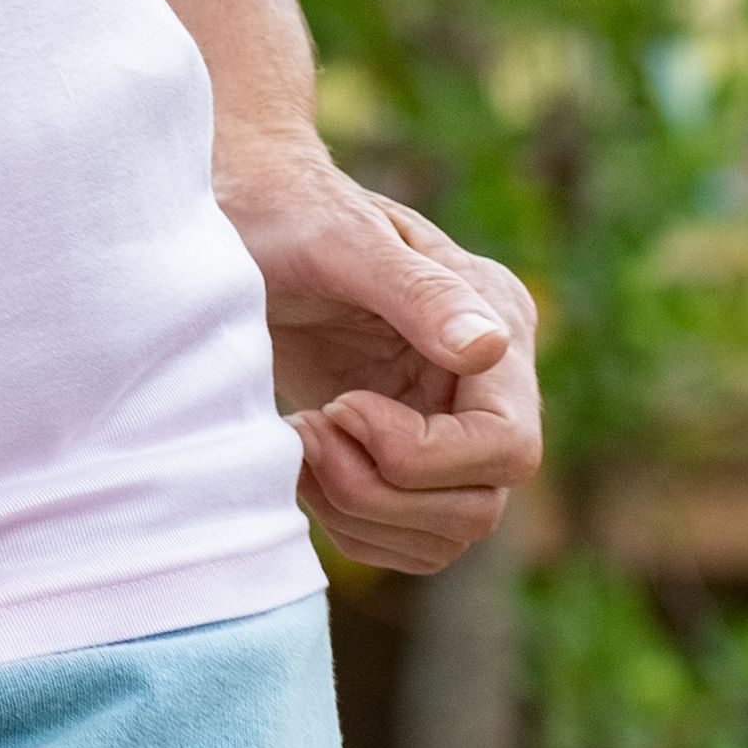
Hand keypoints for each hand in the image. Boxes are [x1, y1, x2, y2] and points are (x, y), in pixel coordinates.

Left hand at [227, 144, 543, 571]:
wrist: (239, 217)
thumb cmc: (285, 210)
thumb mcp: (340, 238)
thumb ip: (416, 290)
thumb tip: (488, 347)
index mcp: (498, 319)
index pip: (507, 444)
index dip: (422, 454)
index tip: (339, 406)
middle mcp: (488, 382)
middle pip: (478, 505)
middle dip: (381, 489)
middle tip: (306, 428)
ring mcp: (450, 422)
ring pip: (445, 533)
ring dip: (360, 510)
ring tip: (299, 439)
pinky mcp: (406, 454)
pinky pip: (406, 537)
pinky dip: (350, 522)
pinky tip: (301, 461)